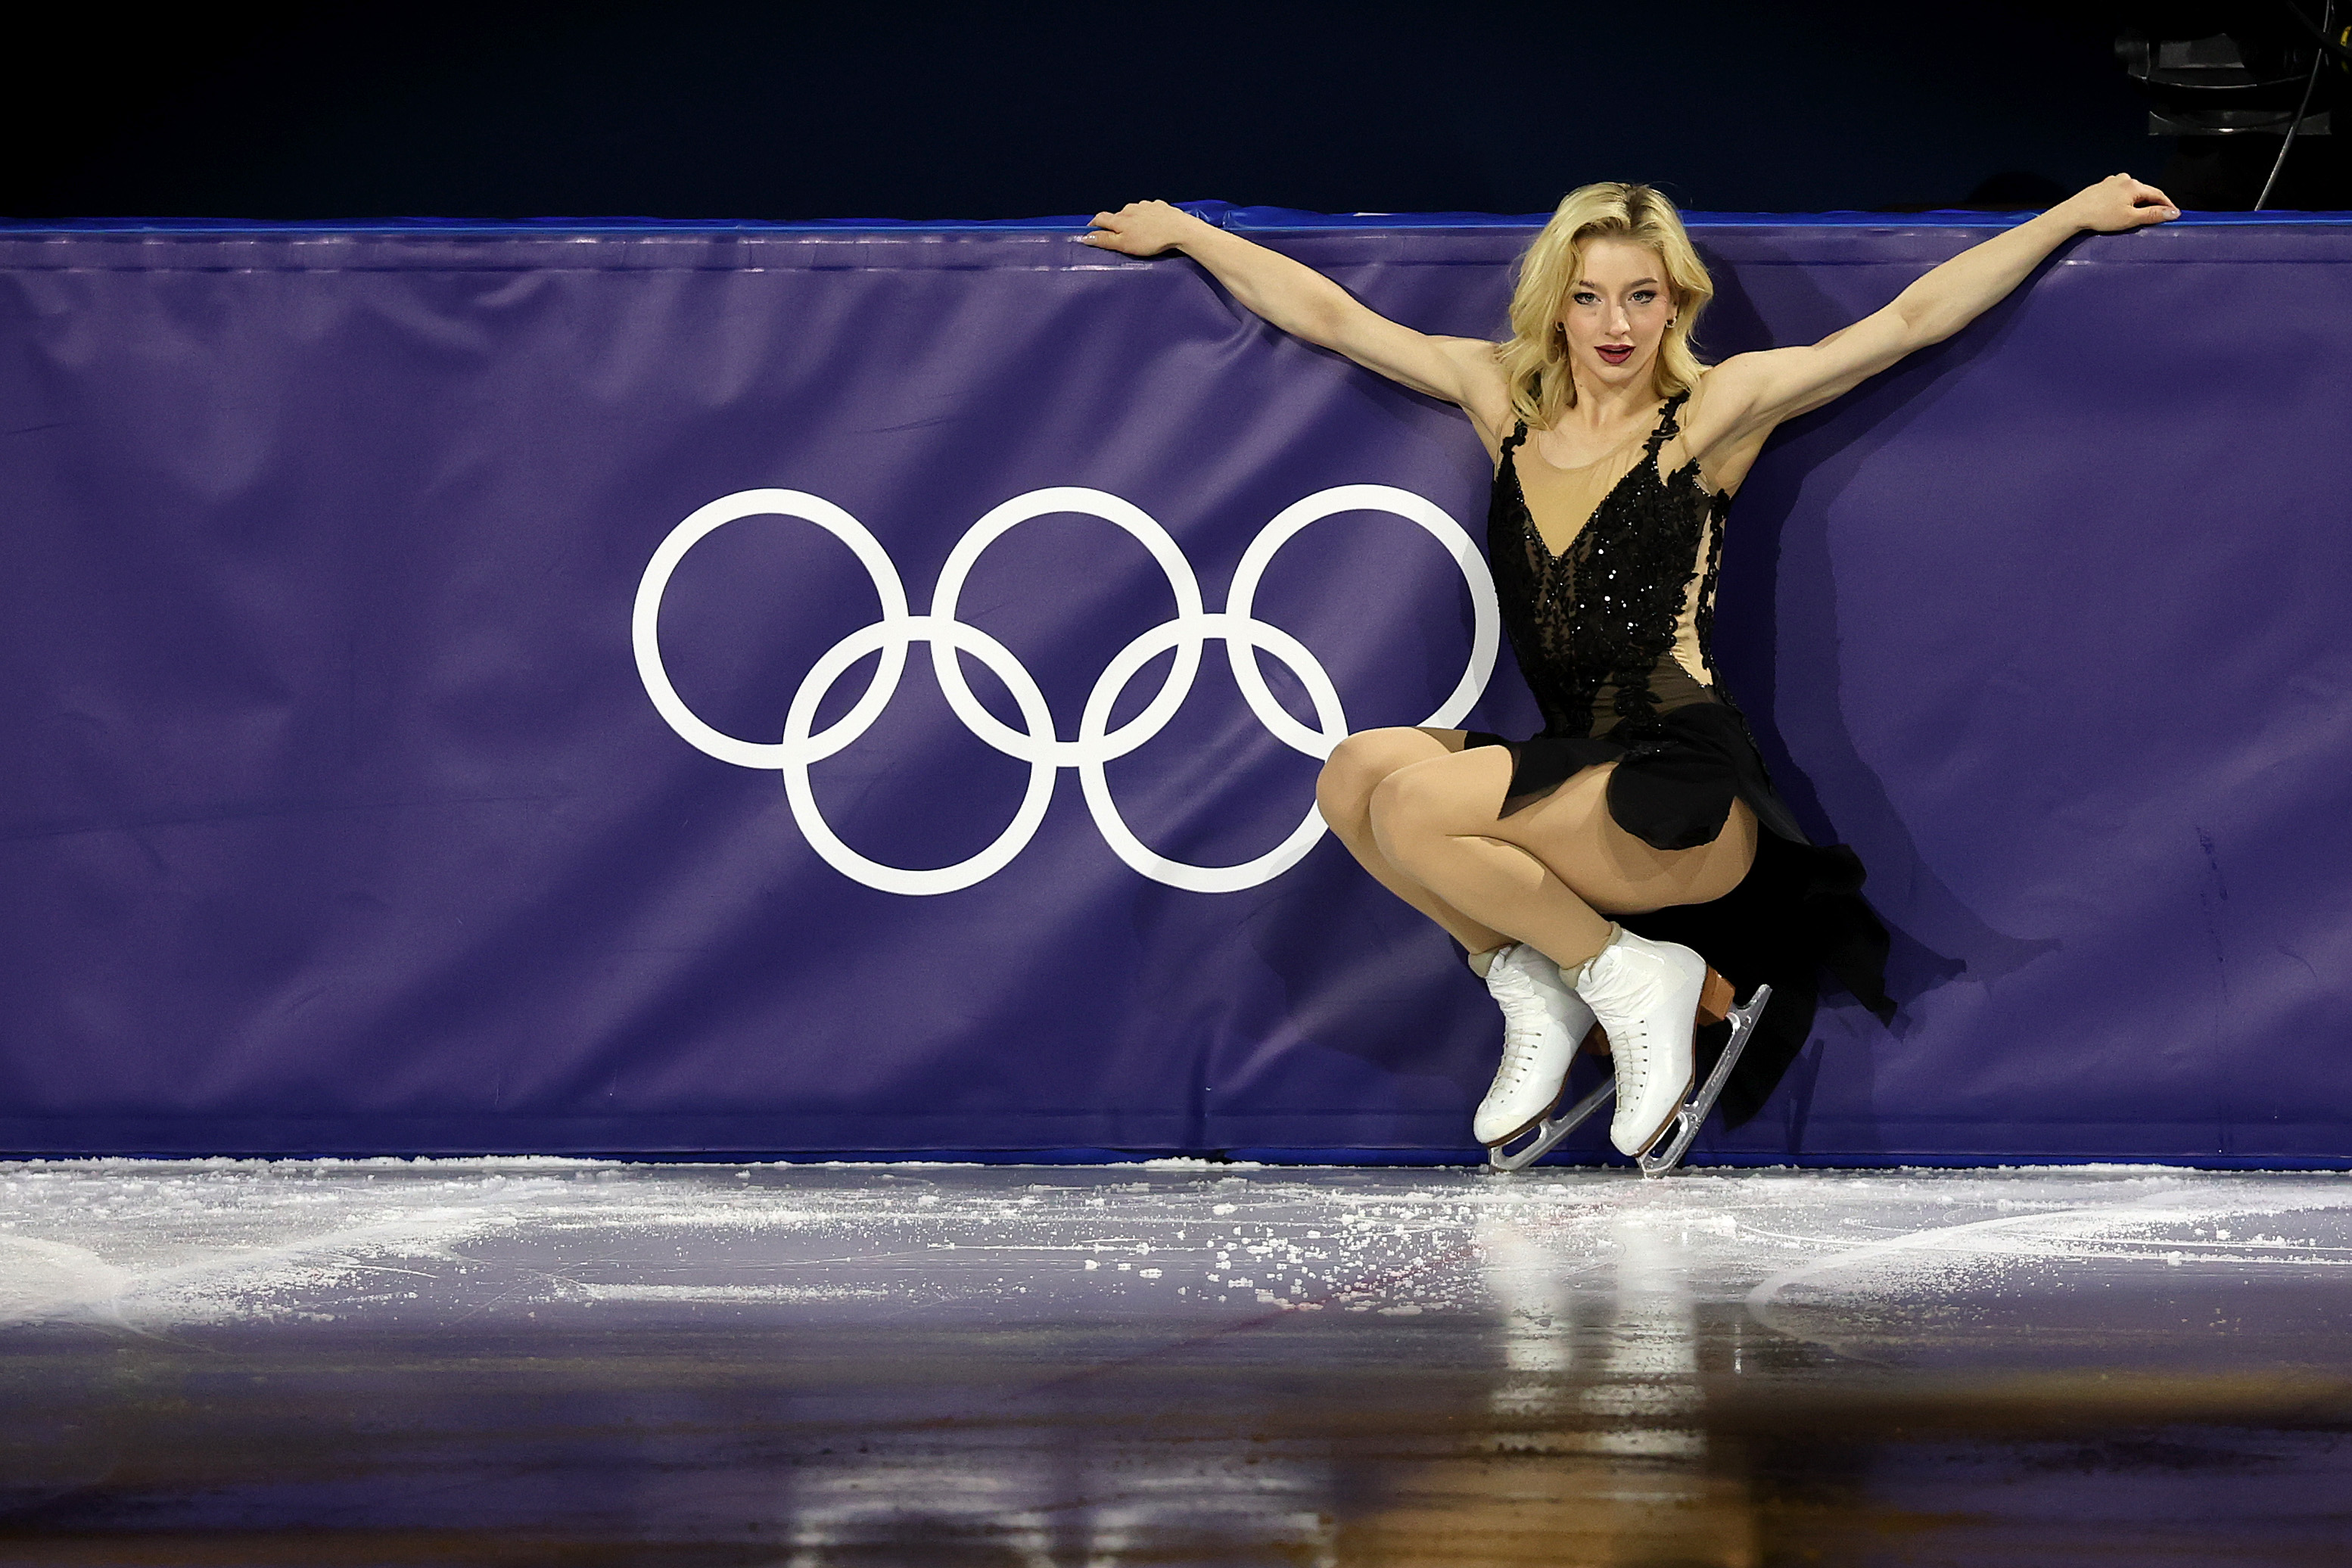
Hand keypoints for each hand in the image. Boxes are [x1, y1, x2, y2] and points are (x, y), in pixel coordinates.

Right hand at [1079, 200, 1207, 255]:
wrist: (1179, 230)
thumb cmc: (1152, 240)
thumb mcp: (1125, 244)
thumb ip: (1105, 240)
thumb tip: (1087, 237)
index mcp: (1120, 219)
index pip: (1100, 218)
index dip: (1094, 225)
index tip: (1092, 231)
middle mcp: (1131, 208)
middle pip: (1118, 216)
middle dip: (1116, 225)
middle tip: (1121, 238)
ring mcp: (1145, 205)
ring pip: (1133, 212)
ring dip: (1133, 221)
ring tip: (1141, 234)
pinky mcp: (1159, 206)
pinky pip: (1149, 211)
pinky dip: (1147, 218)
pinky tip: (1154, 226)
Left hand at [2053, 173, 2179, 232]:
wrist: (2073, 214)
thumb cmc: (2099, 216)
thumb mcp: (2130, 218)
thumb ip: (2153, 215)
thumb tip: (2172, 212)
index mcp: (2134, 185)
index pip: (2158, 194)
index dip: (2167, 205)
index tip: (2173, 214)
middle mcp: (2124, 179)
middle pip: (2145, 193)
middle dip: (2152, 205)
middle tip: (2157, 218)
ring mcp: (2112, 182)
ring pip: (2132, 193)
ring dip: (2137, 203)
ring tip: (2136, 217)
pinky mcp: (2102, 187)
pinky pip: (2120, 194)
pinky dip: (2125, 202)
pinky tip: (2120, 211)